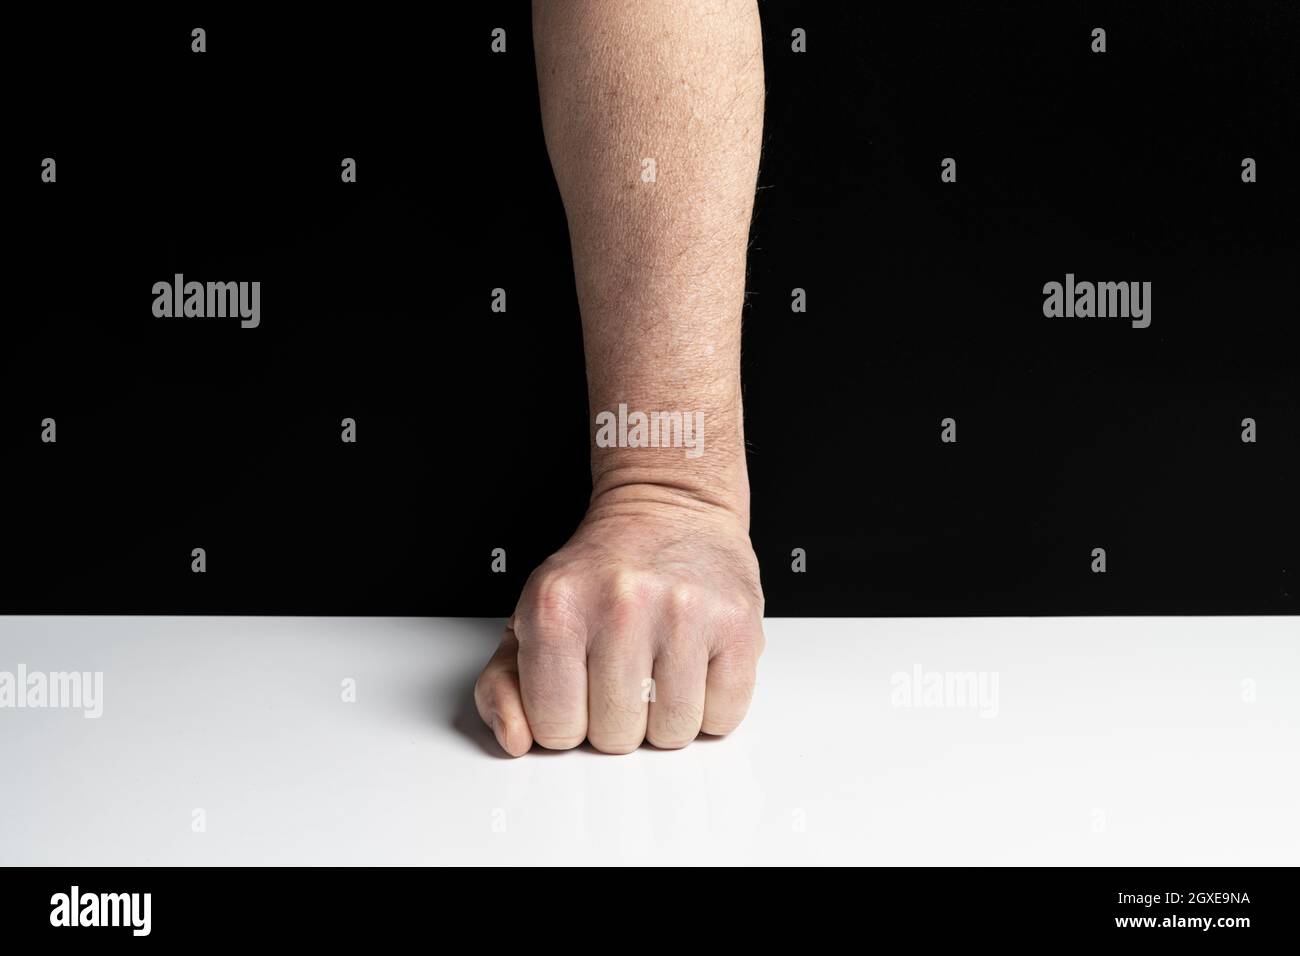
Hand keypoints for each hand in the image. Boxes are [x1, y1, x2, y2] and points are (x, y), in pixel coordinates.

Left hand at [474, 485, 764, 754]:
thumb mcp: (531, 617)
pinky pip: (723, 717)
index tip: (577, 688)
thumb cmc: (602, 571)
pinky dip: (711, 707)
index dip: (566, 720)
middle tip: (622, 670)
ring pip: (671, 734)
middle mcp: (620, 605)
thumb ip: (504, 684)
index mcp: (557, 606)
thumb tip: (516, 739)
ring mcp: (684, 612)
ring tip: (660, 666)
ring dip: (665, 717)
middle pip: (615, 738)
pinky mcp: (736, 623)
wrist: (670, 506)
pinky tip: (695, 665)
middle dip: (617, 718)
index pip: (554, 729)